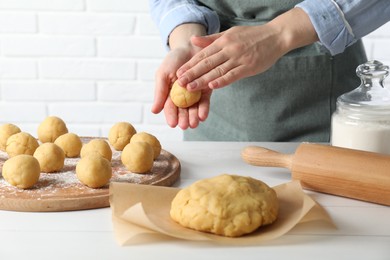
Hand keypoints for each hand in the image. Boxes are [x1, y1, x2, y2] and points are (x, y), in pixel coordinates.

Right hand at [151, 46, 211, 129]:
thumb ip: (160, 92)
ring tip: (194, 123)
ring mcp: (194, 94)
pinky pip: (204, 102)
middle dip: (184, 119)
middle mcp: (182, 97)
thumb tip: (154, 111)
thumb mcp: (163, 74)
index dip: (171, 116)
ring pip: (194, 109)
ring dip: (193, 117)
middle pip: (182, 111)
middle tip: (184, 126)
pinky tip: (202, 116)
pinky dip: (203, 109)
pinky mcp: (206, 90)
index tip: (173, 123)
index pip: (170, 107)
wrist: (191, 46)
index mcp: (169, 94)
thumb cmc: (174, 60)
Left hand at [176, 8, 318, 90]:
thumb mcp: (230, 33)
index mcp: (223, 41)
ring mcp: (239, 58)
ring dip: (203, 80)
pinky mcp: (248, 67)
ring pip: (217, 70)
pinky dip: (222, 81)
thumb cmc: (252, 36)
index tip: (179, 73)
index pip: (203, 54)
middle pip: (207, 63)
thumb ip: (211, 39)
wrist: (276, 36)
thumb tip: (193, 40)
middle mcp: (229, 49)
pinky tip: (212, 86)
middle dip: (192, 74)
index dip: (190, 64)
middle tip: (180, 83)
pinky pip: (233, 75)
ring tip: (191, 87)